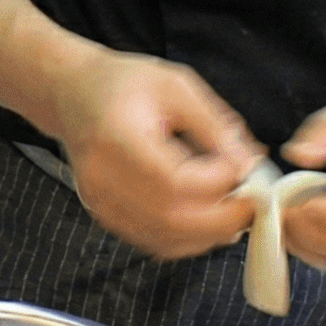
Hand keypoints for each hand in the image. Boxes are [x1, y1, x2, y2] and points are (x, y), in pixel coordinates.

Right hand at [47, 49, 266, 259]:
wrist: (72, 95)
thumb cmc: (124, 83)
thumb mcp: (176, 87)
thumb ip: (214, 125)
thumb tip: (251, 164)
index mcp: (116, 138)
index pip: (173, 181)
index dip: (216, 183)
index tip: (244, 167)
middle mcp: (101, 178)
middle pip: (170, 219)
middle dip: (222, 218)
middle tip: (253, 203)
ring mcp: (100, 202)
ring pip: (164, 239)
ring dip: (209, 234)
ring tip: (234, 210)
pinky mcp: (105, 216)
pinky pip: (153, 242)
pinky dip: (188, 239)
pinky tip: (208, 219)